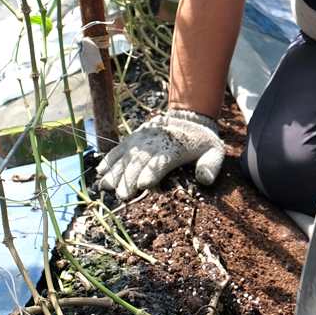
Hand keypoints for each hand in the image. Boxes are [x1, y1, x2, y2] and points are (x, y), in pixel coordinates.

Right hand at [97, 109, 223, 199]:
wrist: (189, 119)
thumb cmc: (202, 143)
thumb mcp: (215, 152)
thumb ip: (211, 166)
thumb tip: (204, 179)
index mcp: (176, 146)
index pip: (162, 160)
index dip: (152, 172)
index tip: (143, 185)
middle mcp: (156, 141)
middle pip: (140, 161)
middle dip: (130, 178)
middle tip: (122, 196)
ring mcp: (143, 139)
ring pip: (126, 155)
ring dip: (115, 172)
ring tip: (105, 187)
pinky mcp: (134, 138)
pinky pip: (119, 148)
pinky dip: (109, 159)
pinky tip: (100, 172)